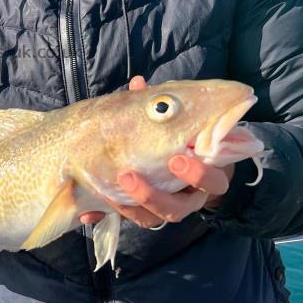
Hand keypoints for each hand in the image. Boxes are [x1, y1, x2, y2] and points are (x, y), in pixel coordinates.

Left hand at [78, 76, 233, 228]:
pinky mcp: (147, 214)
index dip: (199, 174)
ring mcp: (168, 207)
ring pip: (157, 217)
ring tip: (118, 180)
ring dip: (135, 202)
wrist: (165, 155)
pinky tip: (89, 212)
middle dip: (157, 194)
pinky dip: (112, 213)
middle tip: (132, 175)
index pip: (214, 181)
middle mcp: (190, 196)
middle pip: (182, 208)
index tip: (177, 157)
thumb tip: (138, 83)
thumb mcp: (169, 121)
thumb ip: (155, 105)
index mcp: (205, 173)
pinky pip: (132, 219)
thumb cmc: (176, 136)